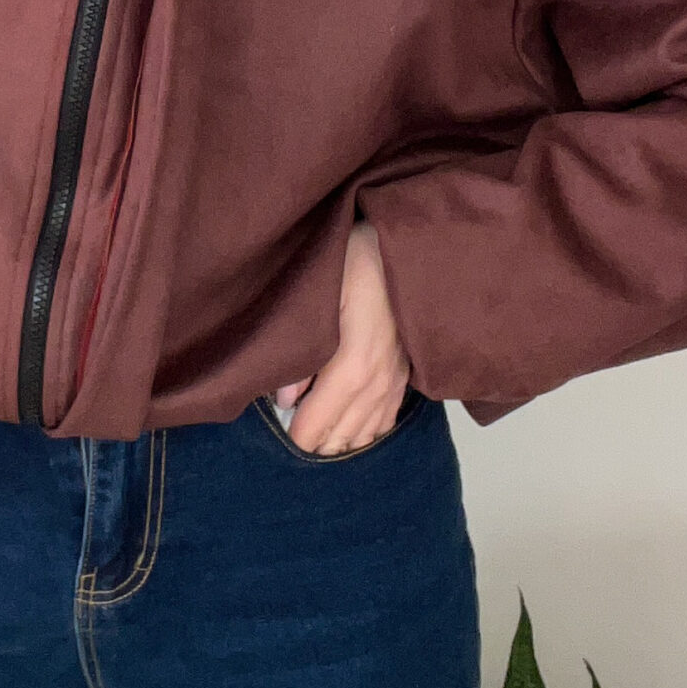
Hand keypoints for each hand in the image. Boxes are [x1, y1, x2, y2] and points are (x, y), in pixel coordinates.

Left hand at [274, 218, 410, 453]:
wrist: (406, 247)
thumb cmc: (357, 262)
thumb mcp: (320, 297)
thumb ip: (301, 352)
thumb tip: (284, 398)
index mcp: (353, 365)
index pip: (318, 424)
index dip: (296, 433)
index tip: (280, 427)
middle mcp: (378, 382)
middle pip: (342, 435)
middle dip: (315, 440)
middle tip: (291, 427)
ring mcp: (396, 379)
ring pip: (365, 433)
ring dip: (339, 439)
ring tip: (315, 433)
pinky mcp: (406, 373)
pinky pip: (386, 420)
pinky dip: (365, 430)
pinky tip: (351, 427)